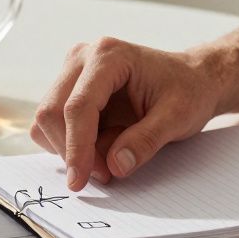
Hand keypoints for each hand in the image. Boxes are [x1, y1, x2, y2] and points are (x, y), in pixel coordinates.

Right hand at [31, 37, 224, 191]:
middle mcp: (83, 58)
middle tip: (104, 174)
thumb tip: (115, 165)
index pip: (78, 106)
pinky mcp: (69, 90)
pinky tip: (102, 145)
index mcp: (109, 56)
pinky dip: (70, 144)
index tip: (80, 181)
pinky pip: (53, 125)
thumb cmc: (187, 91)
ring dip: (70, 149)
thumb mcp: (177, 117)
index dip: (76, 147)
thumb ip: (146, 141)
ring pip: (47, 121)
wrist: (191, 80)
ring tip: (109, 159)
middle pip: (52, 112)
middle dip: (72, 151)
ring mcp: (72, 73)